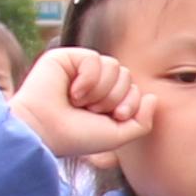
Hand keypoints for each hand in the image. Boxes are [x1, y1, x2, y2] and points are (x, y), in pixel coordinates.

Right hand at [11, 46, 149, 160]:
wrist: (44, 131)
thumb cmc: (76, 136)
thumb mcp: (117, 136)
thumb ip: (142, 122)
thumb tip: (151, 97)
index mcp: (105, 101)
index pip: (134, 89)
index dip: (130, 103)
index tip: (115, 116)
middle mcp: (94, 84)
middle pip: (126, 75)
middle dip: (114, 97)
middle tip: (92, 111)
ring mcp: (80, 70)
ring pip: (113, 66)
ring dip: (101, 90)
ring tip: (81, 103)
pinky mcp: (67, 58)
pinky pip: (94, 58)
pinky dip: (88, 78)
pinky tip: (73, 92)